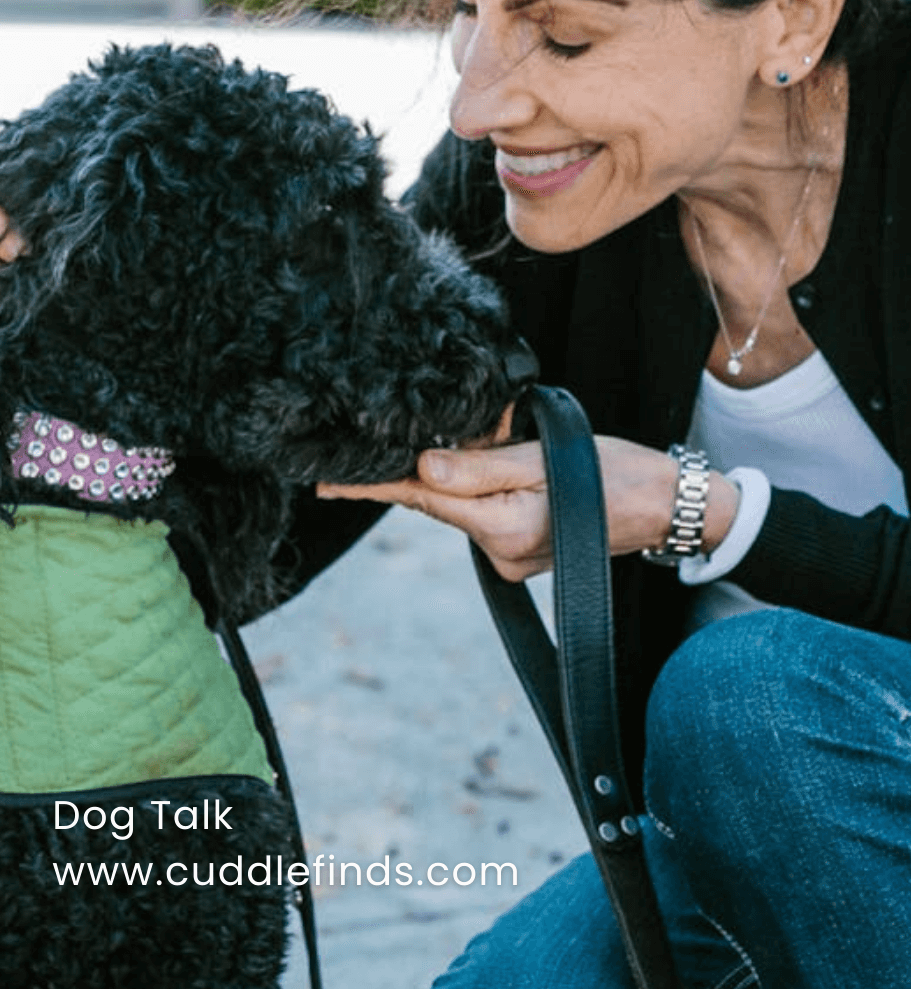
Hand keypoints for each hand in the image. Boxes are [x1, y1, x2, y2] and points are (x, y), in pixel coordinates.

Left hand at [318, 421, 738, 579]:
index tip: (322, 483)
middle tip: (470, 429)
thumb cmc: (615, 474)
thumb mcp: (545, 456)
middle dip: (437, 462)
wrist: (666, 507)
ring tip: (516, 444)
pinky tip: (522, 467)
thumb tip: (419, 468)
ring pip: (464, 503)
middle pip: (439, 498)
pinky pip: (486, 512)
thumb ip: (479, 465)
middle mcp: (499, 551)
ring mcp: (510, 558)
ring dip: (469, 471)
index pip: (418, 499)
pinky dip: (490, 485)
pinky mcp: (521, 552)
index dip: (368, 486)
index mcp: (500, 527)